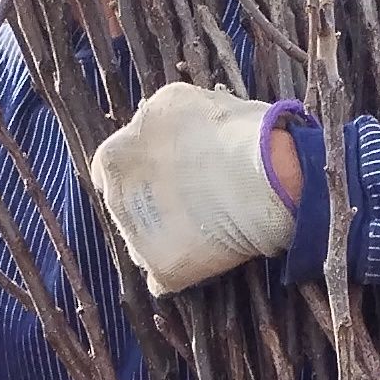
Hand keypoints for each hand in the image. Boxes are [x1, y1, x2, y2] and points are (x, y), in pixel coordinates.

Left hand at [89, 87, 297, 298]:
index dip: (139, 170)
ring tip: (204, 227)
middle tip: (191, 198)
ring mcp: (137, 239)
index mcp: (114, 154)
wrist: (268, 175)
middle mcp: (116, 197)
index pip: (111, 168)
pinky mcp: (163, 270)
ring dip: (165, 237)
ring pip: (142, 243)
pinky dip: (180, 271)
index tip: (165, 171)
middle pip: (125, 207)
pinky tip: (205, 257)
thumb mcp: (180, 101)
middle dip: (150, 204)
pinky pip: (163, 278)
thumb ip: (155, 120)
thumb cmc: (232, 130)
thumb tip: (156, 131)